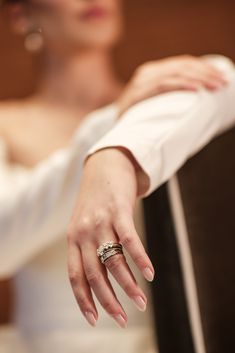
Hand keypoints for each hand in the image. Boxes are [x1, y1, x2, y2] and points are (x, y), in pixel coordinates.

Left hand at [67, 148, 153, 327]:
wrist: (104, 165)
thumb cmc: (96, 200)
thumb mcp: (84, 224)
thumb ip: (89, 248)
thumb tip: (104, 278)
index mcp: (73, 239)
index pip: (75, 277)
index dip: (84, 300)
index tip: (95, 320)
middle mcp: (83, 233)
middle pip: (94, 273)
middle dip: (108, 300)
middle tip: (122, 319)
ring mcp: (100, 221)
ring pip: (113, 260)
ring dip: (128, 284)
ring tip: (141, 302)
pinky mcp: (118, 210)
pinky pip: (129, 239)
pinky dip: (140, 258)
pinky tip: (150, 274)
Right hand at [117, 55, 227, 115]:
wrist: (116, 137)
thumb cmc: (140, 123)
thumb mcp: (158, 104)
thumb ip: (172, 95)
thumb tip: (200, 94)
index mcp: (152, 72)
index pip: (182, 63)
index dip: (203, 68)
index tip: (219, 76)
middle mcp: (147, 72)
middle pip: (182, 65)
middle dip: (206, 72)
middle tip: (223, 82)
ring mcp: (141, 81)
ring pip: (176, 72)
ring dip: (200, 78)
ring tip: (215, 86)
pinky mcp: (138, 93)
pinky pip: (164, 84)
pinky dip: (183, 85)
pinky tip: (198, 90)